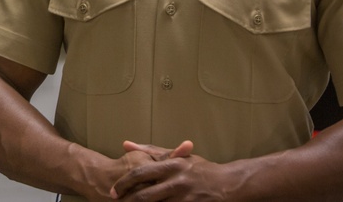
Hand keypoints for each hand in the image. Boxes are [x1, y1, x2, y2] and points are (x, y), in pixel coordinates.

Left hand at [110, 140, 235, 200]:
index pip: (140, 173)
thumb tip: (125, 145)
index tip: (113, 191)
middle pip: (145, 195)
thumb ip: (151, 151)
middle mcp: (177, 181)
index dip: (123, 183)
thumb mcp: (178, 157)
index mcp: (171, 166)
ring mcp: (185, 198)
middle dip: (128, 201)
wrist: (229, 185)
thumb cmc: (201, 169)